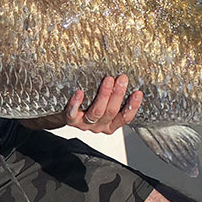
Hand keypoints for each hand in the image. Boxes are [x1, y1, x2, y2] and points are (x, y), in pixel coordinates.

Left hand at [23, 74, 141, 133]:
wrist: (64, 113)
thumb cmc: (87, 104)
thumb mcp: (104, 102)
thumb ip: (114, 94)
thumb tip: (126, 75)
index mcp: (110, 123)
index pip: (125, 118)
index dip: (133, 106)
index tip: (138, 92)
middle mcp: (99, 125)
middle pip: (111, 112)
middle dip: (118, 94)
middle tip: (122, 79)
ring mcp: (85, 124)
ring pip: (96, 112)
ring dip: (104, 95)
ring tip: (108, 80)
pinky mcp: (71, 120)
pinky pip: (73, 114)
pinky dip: (76, 103)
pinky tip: (80, 92)